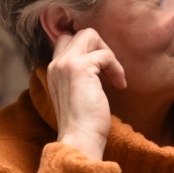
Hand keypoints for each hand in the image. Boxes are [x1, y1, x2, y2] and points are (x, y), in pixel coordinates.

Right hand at [47, 28, 125, 160]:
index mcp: (53, 71)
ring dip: (108, 53)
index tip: (100, 66)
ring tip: (114, 76)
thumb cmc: (83, 124)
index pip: (65, 40)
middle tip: (108, 69)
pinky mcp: (80, 68)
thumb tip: (99, 64)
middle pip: (78, 33)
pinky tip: (119, 85)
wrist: (80, 139)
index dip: (86, 47)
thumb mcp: (77, 94)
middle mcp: (56, 64)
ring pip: (89, 34)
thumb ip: (80, 77)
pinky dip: (116, 68)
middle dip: (99, 46)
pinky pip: (105, 54)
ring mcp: (66, 64)